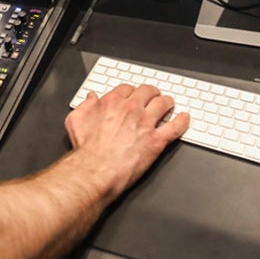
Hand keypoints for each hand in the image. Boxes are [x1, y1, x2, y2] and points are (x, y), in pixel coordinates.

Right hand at [64, 84, 189, 197]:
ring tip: (169, 104)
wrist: (96, 170)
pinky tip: (184, 119)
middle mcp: (131, 109)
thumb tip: (90, 98)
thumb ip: (84, 106)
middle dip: (152, 93)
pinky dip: (182, 121)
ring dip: (168, 102)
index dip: (132, 91)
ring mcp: (146, 123)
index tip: (133, 95)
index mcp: (112, 102)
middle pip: (148, 91)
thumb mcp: (76, 121)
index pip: (127, 88)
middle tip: (154, 97)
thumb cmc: (86, 149)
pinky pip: (176, 126)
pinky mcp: (156, 140)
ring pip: (164, 104)